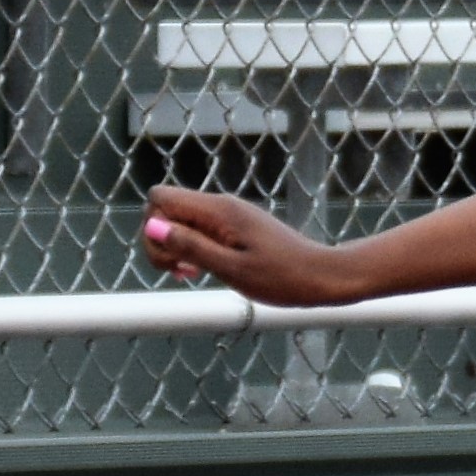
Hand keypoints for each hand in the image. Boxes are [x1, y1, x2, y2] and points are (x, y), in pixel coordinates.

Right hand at [141, 187, 363, 307]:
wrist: (323, 276)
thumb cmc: (283, 278)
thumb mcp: (232, 269)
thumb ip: (191, 247)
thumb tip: (152, 227)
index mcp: (218, 211)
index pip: (160, 198)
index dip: (154, 227)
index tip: (174, 259)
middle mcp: (220, 206)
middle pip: (166, 209)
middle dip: (162, 240)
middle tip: (184, 271)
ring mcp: (228, 216)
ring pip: (181, 222)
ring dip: (177, 248)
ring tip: (194, 274)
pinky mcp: (236, 228)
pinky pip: (199, 231)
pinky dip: (194, 250)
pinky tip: (203, 270)